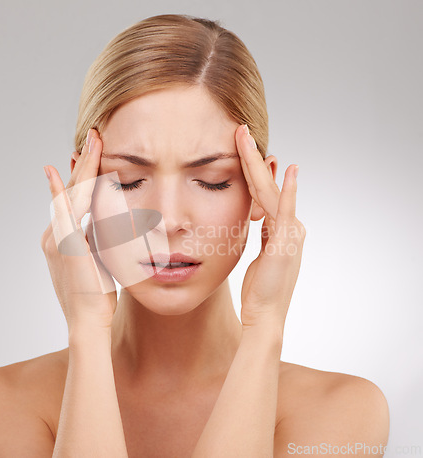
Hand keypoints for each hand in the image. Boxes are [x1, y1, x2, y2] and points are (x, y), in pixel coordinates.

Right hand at [41, 128, 116, 331]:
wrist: (88, 320)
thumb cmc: (96, 293)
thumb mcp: (97, 258)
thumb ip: (94, 237)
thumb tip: (101, 221)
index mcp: (63, 236)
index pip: (75, 197)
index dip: (84, 174)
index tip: (91, 153)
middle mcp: (54, 233)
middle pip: (72, 190)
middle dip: (84, 162)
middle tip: (94, 136)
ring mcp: (55, 238)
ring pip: (70, 194)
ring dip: (82, 167)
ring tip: (92, 142)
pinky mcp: (62, 244)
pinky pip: (62, 212)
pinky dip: (60, 190)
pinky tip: (56, 171)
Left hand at [235, 124, 305, 329]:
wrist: (265, 315)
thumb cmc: (260, 290)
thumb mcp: (257, 256)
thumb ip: (260, 234)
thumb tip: (253, 217)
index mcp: (280, 229)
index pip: (263, 192)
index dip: (252, 169)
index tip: (240, 147)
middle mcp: (289, 226)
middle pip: (267, 185)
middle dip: (253, 158)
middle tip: (241, 131)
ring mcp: (291, 232)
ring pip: (271, 191)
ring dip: (259, 164)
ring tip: (246, 138)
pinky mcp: (288, 241)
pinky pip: (285, 210)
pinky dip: (287, 190)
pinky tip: (288, 170)